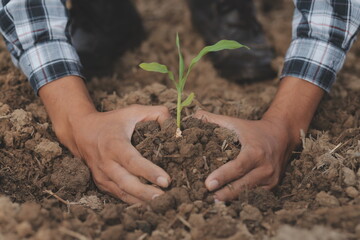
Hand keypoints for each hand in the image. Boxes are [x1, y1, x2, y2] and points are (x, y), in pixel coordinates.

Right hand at [65, 105, 171, 203]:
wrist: (80, 131)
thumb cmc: (112, 121)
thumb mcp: (133, 111)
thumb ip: (156, 113)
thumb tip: (174, 126)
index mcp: (114, 144)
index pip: (132, 161)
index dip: (149, 172)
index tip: (166, 180)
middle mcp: (106, 162)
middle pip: (126, 183)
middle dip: (145, 193)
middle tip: (164, 198)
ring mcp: (102, 175)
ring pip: (122, 193)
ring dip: (141, 200)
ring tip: (161, 204)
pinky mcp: (101, 183)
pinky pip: (118, 195)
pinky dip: (133, 201)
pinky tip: (148, 203)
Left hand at [194, 76, 323, 200]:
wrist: (283, 135)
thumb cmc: (253, 130)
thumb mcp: (236, 123)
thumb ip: (214, 120)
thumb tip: (194, 116)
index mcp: (255, 152)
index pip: (238, 167)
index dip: (222, 176)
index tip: (207, 184)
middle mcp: (265, 168)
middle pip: (242, 185)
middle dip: (224, 193)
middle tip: (207, 196)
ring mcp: (270, 179)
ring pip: (248, 193)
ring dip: (231, 198)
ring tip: (213, 200)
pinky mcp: (272, 186)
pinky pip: (254, 195)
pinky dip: (241, 198)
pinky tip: (227, 199)